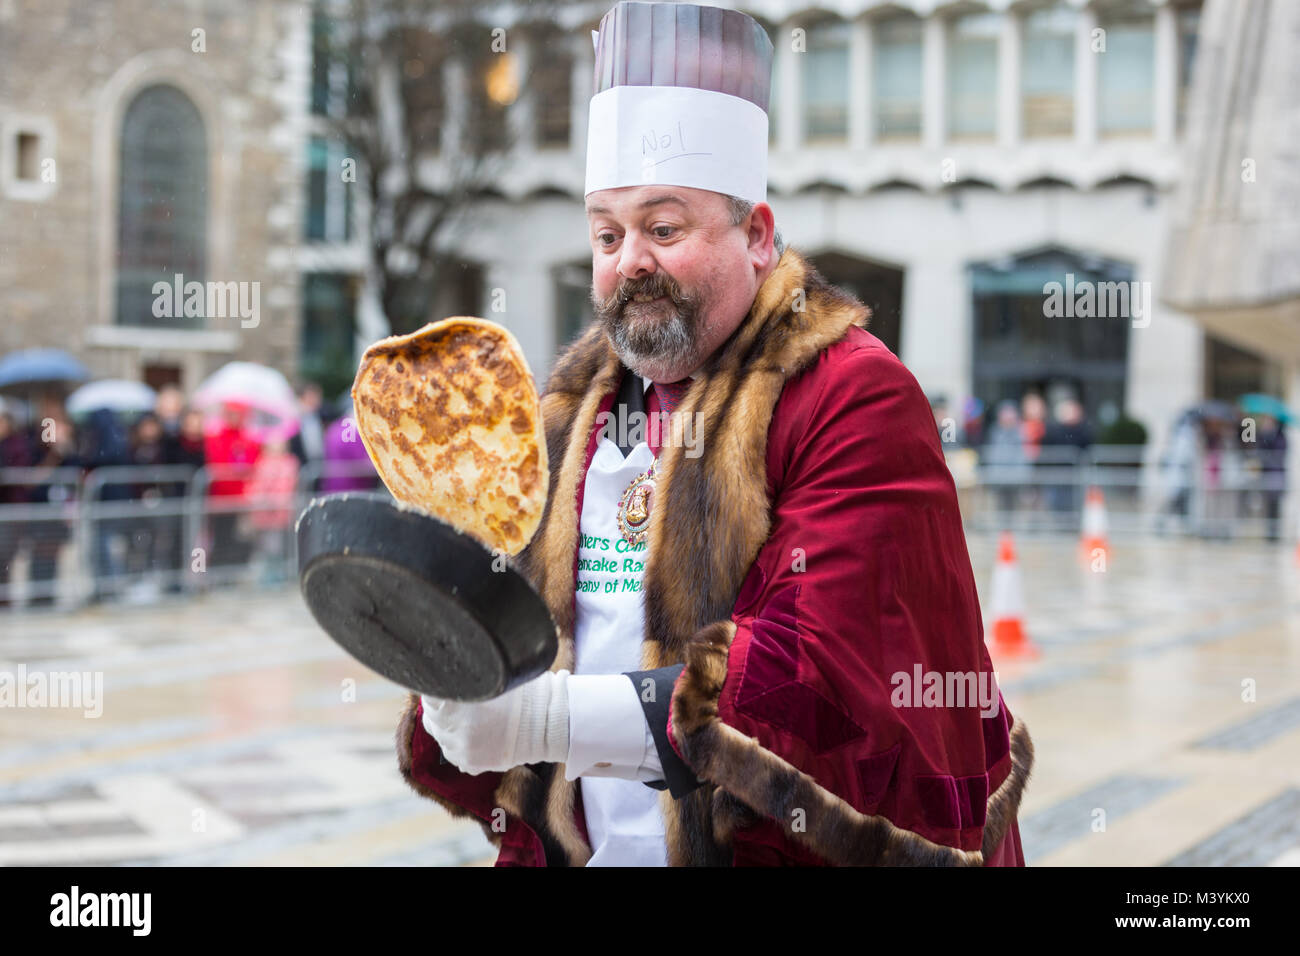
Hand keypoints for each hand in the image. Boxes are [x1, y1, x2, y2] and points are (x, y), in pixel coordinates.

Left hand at [420, 669, 570, 773]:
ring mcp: (461, 748)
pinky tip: (476, 734)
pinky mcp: (471, 764)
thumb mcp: (494, 677)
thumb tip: (445, 669)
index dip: (434, 689)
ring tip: (470, 720)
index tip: (441, 686)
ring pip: (441, 737)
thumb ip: (467, 678)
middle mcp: (455, 727)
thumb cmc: (524, 694)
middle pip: (431, 717)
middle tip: (457, 702)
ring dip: (448, 728)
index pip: (429, 695)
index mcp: (458, 702)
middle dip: (440, 709)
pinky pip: (453, 753)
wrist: (548, 723)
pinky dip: (459, 745)